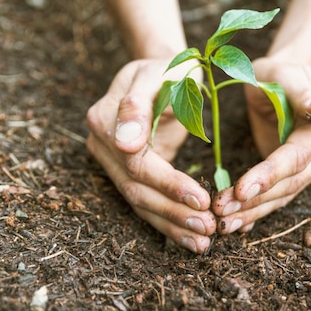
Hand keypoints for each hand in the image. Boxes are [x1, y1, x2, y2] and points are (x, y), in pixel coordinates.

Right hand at [86, 59, 215, 252]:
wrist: (164, 71)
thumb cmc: (168, 68)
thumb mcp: (159, 74)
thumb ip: (139, 104)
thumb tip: (124, 143)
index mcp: (105, 118)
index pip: (136, 162)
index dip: (168, 184)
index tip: (202, 199)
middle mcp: (102, 144)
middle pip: (136, 188)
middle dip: (173, 212)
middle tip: (208, 228)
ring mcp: (111, 161)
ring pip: (139, 202)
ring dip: (172, 225)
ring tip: (203, 242)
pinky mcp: (127, 173)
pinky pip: (146, 201)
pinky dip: (169, 221)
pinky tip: (191, 238)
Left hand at [213, 57, 310, 232]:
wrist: (279, 81)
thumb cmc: (279, 74)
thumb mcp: (286, 75)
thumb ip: (304, 93)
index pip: (296, 157)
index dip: (269, 175)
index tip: (240, 190)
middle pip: (290, 184)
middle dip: (255, 200)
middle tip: (220, 211)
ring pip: (283, 196)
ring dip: (253, 212)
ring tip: (222, 223)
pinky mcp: (296, 176)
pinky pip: (277, 197)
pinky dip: (256, 212)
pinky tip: (236, 224)